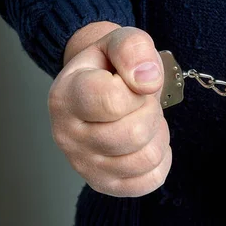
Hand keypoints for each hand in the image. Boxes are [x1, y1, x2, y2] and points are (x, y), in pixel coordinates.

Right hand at [48, 24, 171, 196]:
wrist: (98, 85)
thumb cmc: (110, 65)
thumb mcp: (119, 41)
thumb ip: (133, 49)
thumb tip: (147, 80)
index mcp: (66, 96)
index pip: (113, 101)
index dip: (137, 89)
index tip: (133, 81)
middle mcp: (67, 135)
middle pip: (134, 134)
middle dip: (151, 112)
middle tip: (141, 101)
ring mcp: (83, 164)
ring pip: (146, 158)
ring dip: (157, 134)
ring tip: (142, 118)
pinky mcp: (104, 184)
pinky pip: (151, 180)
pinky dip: (160, 159)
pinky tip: (145, 141)